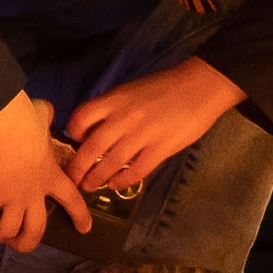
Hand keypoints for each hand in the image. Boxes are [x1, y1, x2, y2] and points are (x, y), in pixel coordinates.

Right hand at [0, 90, 91, 252]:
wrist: (4, 121)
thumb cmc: (25, 117)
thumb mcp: (43, 116)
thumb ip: (47, 117)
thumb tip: (45, 110)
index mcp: (51, 175)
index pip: (72, 200)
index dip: (80, 216)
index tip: (84, 229)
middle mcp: (34, 193)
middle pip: (36, 230)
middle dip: (26, 242)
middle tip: (17, 242)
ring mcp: (12, 198)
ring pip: (8, 231)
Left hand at [64, 57, 244, 192]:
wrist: (199, 87)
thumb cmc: (165, 86)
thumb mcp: (131, 89)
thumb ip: (112, 107)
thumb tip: (95, 128)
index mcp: (115, 99)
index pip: (82, 117)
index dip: (74, 132)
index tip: (75, 142)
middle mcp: (124, 118)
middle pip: (91, 147)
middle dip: (78, 167)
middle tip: (72, 179)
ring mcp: (142, 135)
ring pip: (110, 163)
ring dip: (97, 178)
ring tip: (90, 186)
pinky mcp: (161, 149)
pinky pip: (136, 171)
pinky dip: (122, 181)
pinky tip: (116, 184)